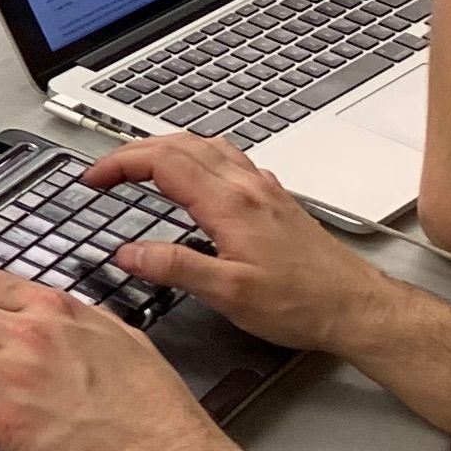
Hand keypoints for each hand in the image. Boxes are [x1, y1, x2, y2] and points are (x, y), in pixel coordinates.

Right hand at [80, 133, 389, 355]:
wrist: (357, 306)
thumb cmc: (303, 303)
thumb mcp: (229, 294)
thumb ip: (175, 268)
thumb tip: (129, 254)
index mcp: (229, 204)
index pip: (162, 162)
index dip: (120, 164)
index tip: (93, 179)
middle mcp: (247, 186)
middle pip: (180, 144)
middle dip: (134, 151)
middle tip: (106, 172)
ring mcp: (263, 189)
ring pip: (205, 146)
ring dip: (166, 148)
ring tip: (140, 165)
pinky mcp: (275, 200)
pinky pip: (229, 160)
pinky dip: (197, 157)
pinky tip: (197, 177)